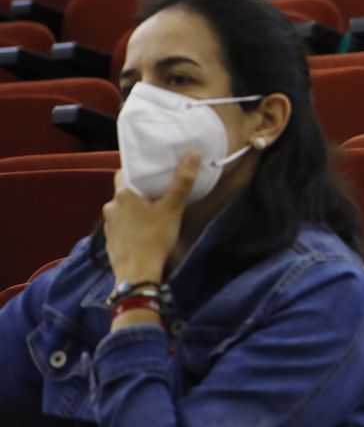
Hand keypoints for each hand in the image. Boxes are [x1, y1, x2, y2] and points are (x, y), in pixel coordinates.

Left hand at [103, 156, 198, 283]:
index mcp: (123, 194)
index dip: (137, 171)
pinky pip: (120, 225)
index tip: (152, 172)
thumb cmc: (155, 237)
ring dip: (134, 208)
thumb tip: (193, 154)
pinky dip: (130, 224)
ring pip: (122, 209)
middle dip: (139, 191)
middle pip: (124, 191)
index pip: (124, 172)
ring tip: (153, 212)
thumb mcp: (173, 208)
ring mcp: (108, 224)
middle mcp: (111, 206)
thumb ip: (183, 181)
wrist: (137, 273)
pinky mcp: (110, 240)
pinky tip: (144, 231)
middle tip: (158, 192)